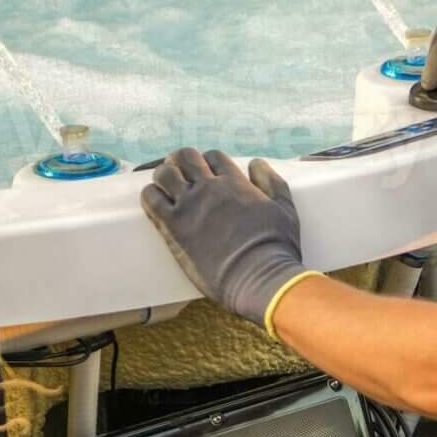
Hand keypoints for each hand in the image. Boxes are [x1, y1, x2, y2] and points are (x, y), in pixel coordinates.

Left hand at [139, 148, 306, 327]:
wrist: (259, 279)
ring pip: (164, 173)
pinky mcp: (172, 226)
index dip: (210, 162)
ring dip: (164, 176)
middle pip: (185, 157)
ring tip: (167, 188)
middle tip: (182, 175)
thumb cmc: (276, 249)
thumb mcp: (286, 211)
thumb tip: (256, 163)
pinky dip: (151, 196)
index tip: (209, 174)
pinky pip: (151, 198)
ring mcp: (189, 206)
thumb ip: (272, 183)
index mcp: (235, 183)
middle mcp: (209, 188)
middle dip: (182, 162)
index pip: (214, 157)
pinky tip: (157, 203)